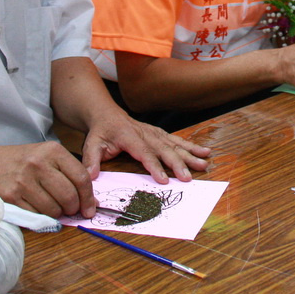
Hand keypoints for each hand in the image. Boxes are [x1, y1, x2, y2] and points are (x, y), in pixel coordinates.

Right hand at [0, 140, 95, 218]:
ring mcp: (24, 180)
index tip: (90, 208)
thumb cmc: (20, 161)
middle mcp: (39, 164)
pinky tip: (38, 209)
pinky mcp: (11, 196)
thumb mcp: (46, 155)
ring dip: (57, 214)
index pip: (81, 178)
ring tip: (53, 208)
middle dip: (73, 208)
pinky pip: (36, 215)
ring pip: (53, 209)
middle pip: (69, 196)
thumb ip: (68, 172)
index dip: (89, 197)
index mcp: (52, 151)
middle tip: (70, 210)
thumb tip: (91, 199)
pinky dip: (41, 217)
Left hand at [80, 112, 211, 187]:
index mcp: (129, 136)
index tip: (164, 179)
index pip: (143, 152)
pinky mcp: (159, 133)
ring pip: (174, 143)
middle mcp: (145, 133)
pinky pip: (177, 140)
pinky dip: (191, 145)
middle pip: (164, 149)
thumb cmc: (100, 131)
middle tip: (187, 177)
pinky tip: (204, 151)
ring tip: (204, 162)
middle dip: (177, 163)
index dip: (154, 166)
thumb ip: (91, 160)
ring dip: (190, 154)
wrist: (106, 113)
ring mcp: (154, 132)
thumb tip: (90, 177)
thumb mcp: (91, 144)